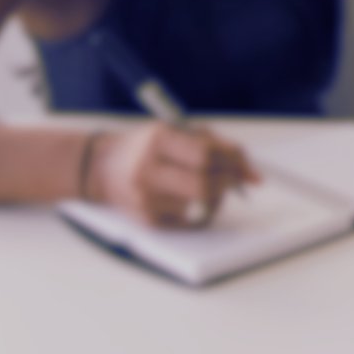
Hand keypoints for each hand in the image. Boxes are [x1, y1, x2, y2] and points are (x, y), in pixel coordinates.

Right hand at [90, 122, 259, 227]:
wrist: (101, 167)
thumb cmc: (148, 146)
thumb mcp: (175, 131)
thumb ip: (214, 144)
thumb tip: (252, 173)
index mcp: (157, 140)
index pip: (205, 155)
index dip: (234, 164)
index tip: (250, 172)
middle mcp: (147, 170)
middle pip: (204, 185)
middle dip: (228, 184)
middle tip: (235, 181)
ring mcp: (145, 199)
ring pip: (200, 205)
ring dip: (216, 198)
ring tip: (209, 186)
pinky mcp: (147, 221)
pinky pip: (190, 222)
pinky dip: (200, 211)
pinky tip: (191, 199)